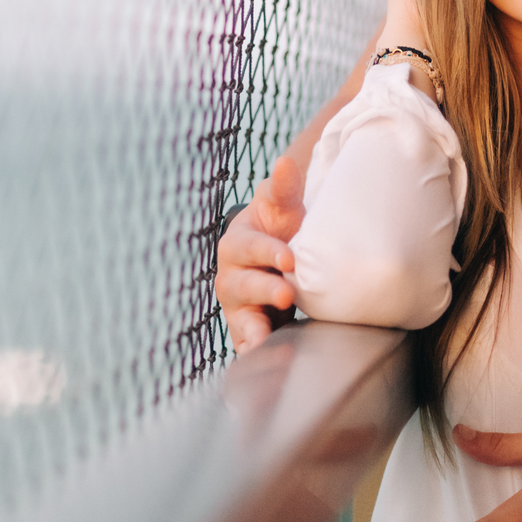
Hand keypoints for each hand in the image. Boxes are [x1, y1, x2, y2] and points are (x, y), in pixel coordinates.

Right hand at [214, 154, 305, 353]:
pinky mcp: (247, 330)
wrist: (282, 258)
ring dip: (252, 328)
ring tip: (263, 338)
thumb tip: (286, 161)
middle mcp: (232, 276)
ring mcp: (238, 306)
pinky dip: (251, 353)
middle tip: (287, 294)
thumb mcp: (282, 207)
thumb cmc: (281, 228)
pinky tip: (259, 360)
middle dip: (264, 289)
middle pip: (242, 284)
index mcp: (239, 243)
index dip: (267, 252)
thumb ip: (284, 188)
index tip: (289, 259)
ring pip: (240, 318)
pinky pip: (244, 344)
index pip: (250, 247)